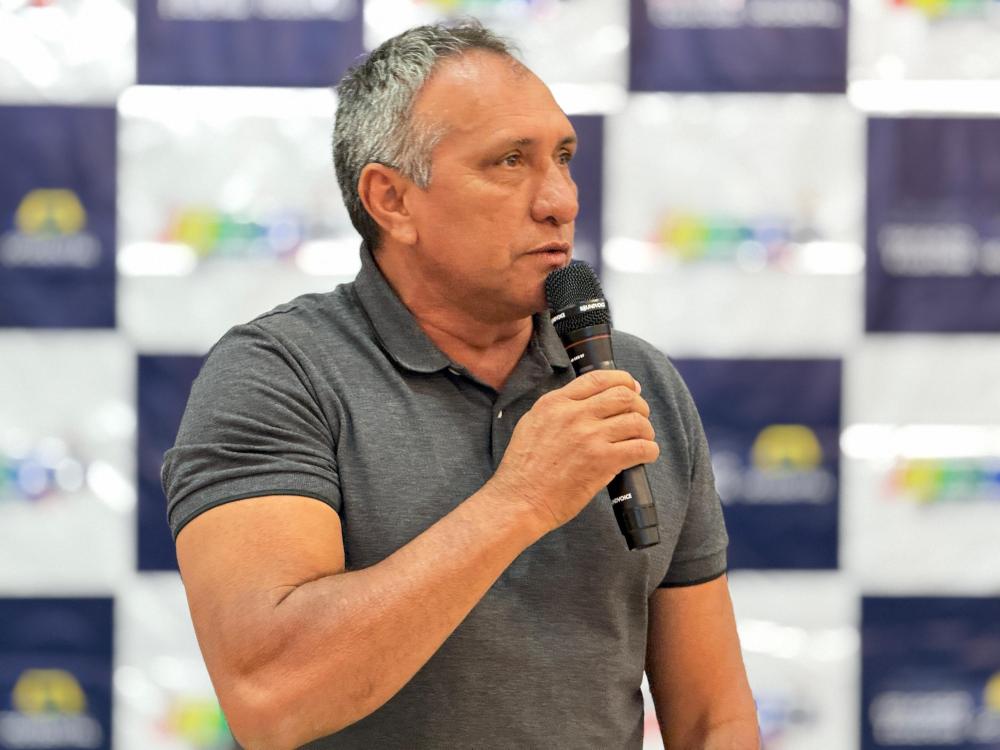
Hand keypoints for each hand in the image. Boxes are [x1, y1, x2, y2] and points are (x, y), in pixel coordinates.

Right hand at [490, 369, 659, 532]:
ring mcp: (589, 437)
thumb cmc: (522, 470)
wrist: (519, 500)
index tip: (631, 387)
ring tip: (643, 438)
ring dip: (646, 429)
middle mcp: (573, 415)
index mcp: (555, 403)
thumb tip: (584, 403)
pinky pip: (640, 448)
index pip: (598, 378)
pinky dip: (649, 450)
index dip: (622, 380)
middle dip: (639, 404)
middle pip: (623, 395)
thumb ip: (556, 410)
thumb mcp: (531, 424)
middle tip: (640, 415)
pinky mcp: (602, 461)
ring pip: (636, 421)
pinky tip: (645, 455)